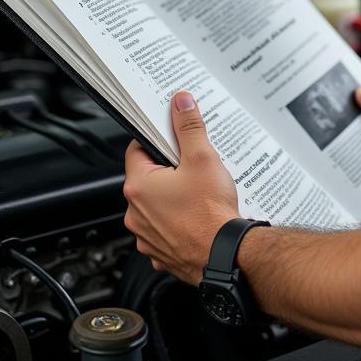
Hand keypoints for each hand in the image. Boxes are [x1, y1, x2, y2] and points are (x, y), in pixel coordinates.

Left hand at [122, 91, 238, 283]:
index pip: (137, 150)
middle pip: (148, 178)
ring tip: (200, 192)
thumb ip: (189, 127)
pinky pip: (165, 229)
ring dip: (173, 197)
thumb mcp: (203, 158)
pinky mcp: (160, 253)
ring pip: (157, 205)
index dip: (156, 140)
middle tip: (194, 165)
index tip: (172, 137)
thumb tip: (180, 104)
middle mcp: (136, 214)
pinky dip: (178, 221)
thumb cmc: (210, 213)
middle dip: (169, 169)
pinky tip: (198, 215)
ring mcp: (146, 237)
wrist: (225, 256)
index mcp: (139, 186)